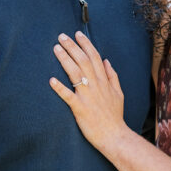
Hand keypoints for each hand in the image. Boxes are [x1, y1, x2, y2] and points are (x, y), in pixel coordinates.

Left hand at [50, 31, 128, 155]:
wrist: (114, 136)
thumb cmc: (115, 116)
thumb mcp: (119, 93)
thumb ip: (112, 76)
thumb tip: (107, 61)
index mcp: (104, 81)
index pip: (95, 57)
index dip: (85, 44)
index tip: (77, 34)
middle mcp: (96, 85)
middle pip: (83, 61)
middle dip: (72, 46)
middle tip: (61, 36)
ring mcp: (88, 96)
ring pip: (75, 73)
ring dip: (65, 60)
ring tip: (56, 48)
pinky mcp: (80, 108)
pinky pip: (68, 96)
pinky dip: (60, 88)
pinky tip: (51, 80)